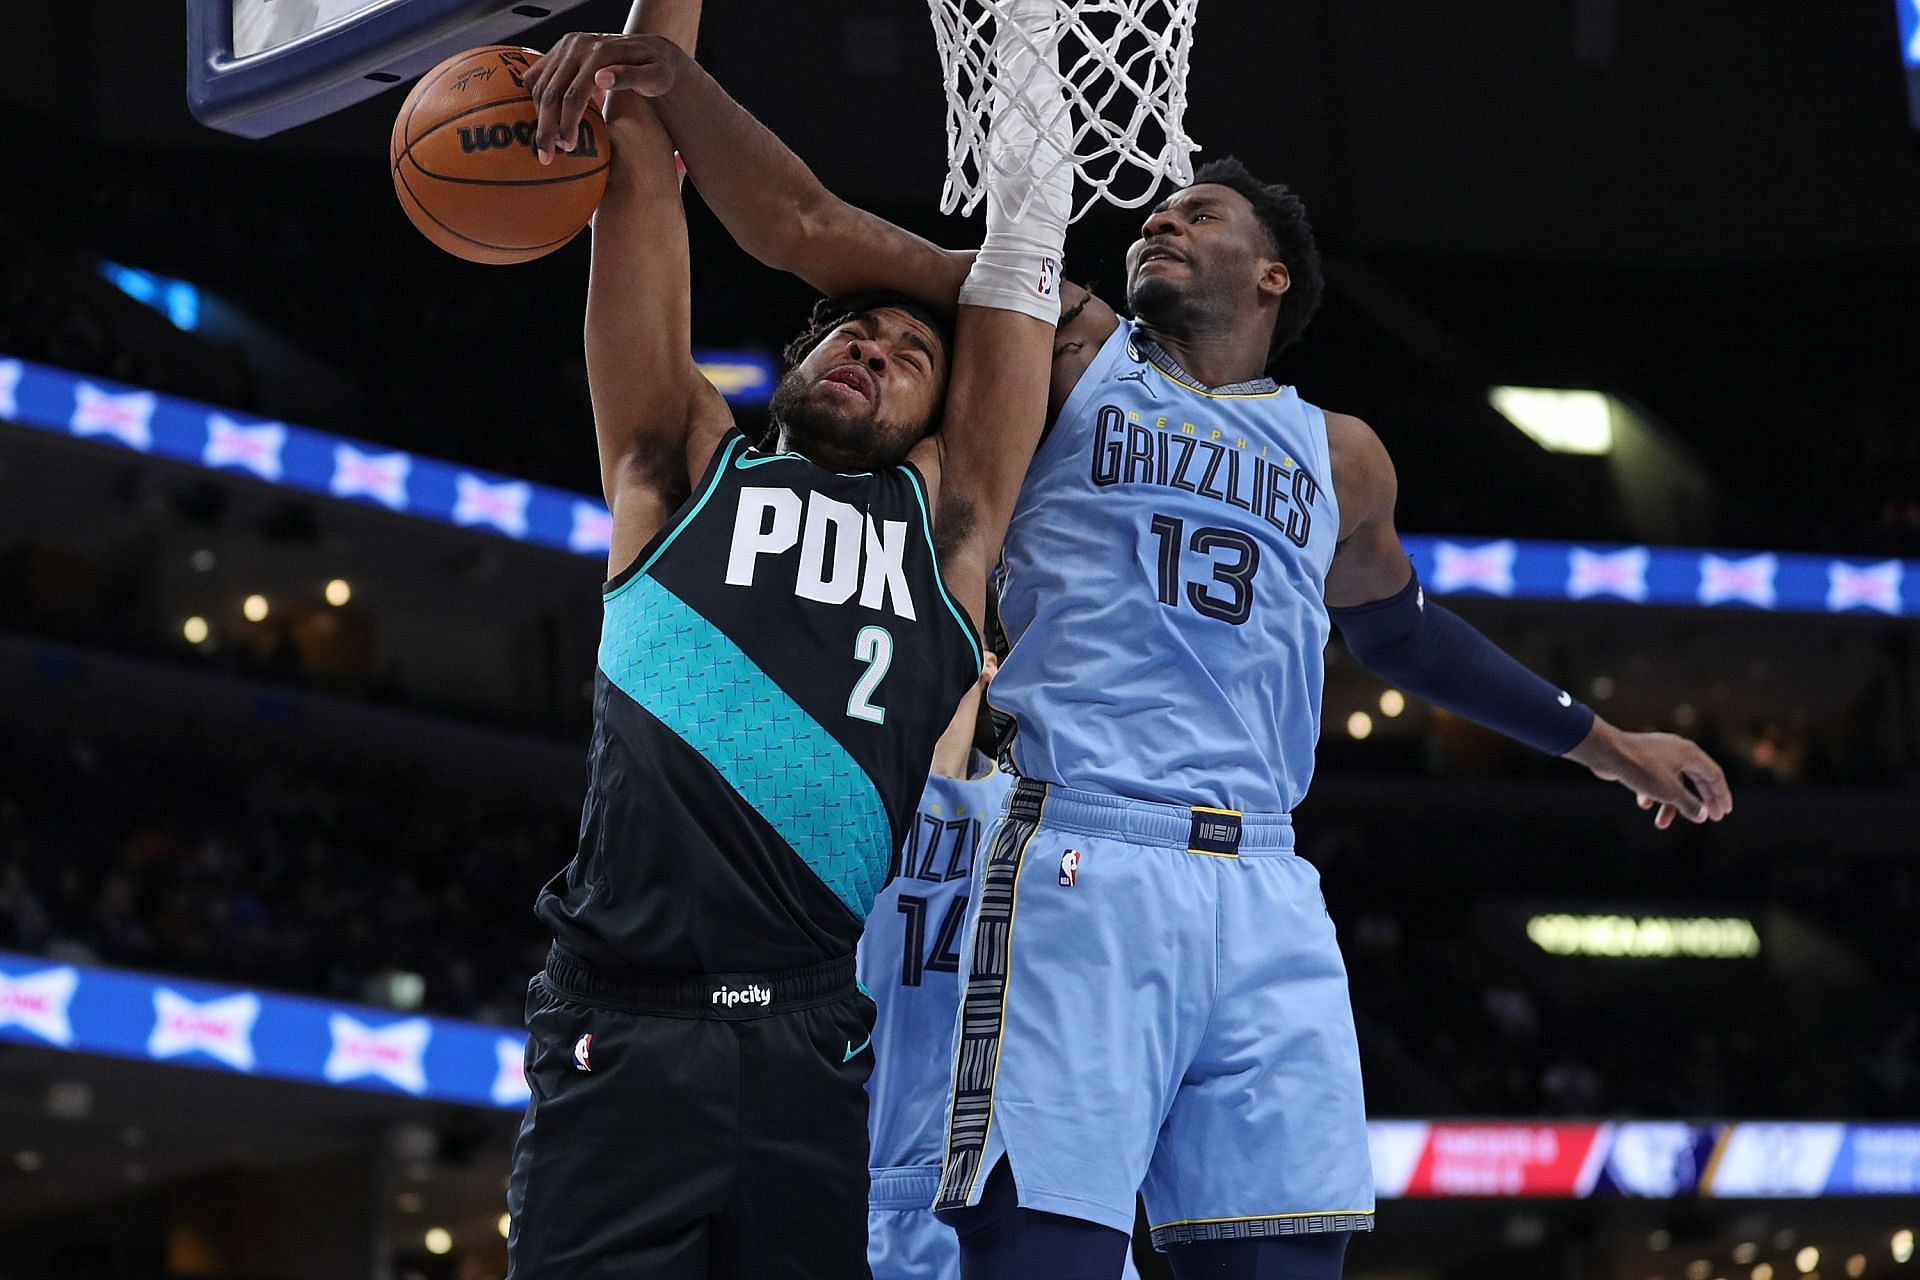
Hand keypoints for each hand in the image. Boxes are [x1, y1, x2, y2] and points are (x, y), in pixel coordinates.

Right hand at [523, 33, 688, 163]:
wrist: (652, 50)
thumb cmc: (658, 71)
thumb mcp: (655, 77)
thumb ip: (632, 77)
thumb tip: (601, 79)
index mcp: (600, 53)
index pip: (574, 94)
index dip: (568, 123)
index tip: (568, 148)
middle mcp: (578, 45)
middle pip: (551, 91)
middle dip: (547, 126)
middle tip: (546, 157)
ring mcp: (567, 46)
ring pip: (540, 84)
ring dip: (538, 116)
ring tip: (545, 145)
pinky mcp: (561, 50)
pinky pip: (538, 75)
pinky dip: (534, 99)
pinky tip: (541, 122)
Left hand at [1565, 720, 1732, 829]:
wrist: (1606, 752)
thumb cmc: (1641, 769)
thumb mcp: (1670, 792)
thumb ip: (1689, 804)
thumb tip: (1702, 816)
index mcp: (1690, 753)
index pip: (1714, 775)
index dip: (1720, 795)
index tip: (1723, 813)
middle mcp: (1677, 750)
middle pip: (1696, 778)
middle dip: (1700, 801)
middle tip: (1706, 819)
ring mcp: (1659, 753)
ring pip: (1672, 782)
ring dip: (1669, 804)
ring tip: (1661, 824)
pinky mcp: (1642, 758)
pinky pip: (1654, 778)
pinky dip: (1652, 793)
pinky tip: (1643, 804)